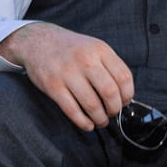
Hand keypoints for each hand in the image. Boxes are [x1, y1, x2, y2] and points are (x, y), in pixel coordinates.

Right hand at [0, 23, 133, 130]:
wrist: (38, 41)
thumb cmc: (71, 49)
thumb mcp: (94, 47)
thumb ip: (109, 66)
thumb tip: (124, 96)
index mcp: (100, 50)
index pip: (124, 77)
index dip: (128, 95)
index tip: (125, 102)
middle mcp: (85, 60)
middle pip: (110, 92)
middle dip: (114, 109)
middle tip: (112, 113)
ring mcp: (67, 73)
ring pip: (92, 104)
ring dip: (99, 119)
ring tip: (100, 121)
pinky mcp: (52, 86)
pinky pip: (72, 110)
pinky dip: (83, 122)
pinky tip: (87, 124)